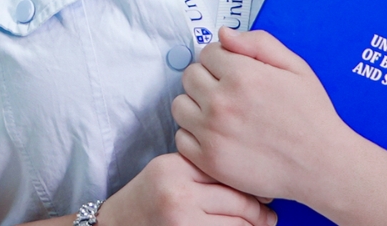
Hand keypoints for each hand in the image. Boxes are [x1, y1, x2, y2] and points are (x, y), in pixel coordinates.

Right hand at [94, 152, 274, 225]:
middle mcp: (179, 193)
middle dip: (261, 212)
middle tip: (269, 216)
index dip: (252, 182)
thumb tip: (257, 184)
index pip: (228, 171)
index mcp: (176, 167)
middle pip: (239, 201)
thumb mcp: (171, 171)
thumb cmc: (150, 197)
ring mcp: (182, 221)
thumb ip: (205, 169)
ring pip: (239, 225)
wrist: (117, 225)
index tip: (263, 192)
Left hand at [170, 29, 362, 202]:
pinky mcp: (209, 160)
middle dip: (206, 79)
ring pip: (180, 105)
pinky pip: (181, 138)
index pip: (206, 53)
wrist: (322, 165)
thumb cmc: (312, 116)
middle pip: (190, 76)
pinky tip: (217, 135)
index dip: (221, 60)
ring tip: (221, 113)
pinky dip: (195, 135)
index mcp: (242, 75)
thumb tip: (223, 34)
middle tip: (228, 93)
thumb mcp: (296, 68)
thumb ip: (258, 43)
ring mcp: (213, 133)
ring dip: (196, 105)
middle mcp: (222, 102)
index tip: (233, 71)